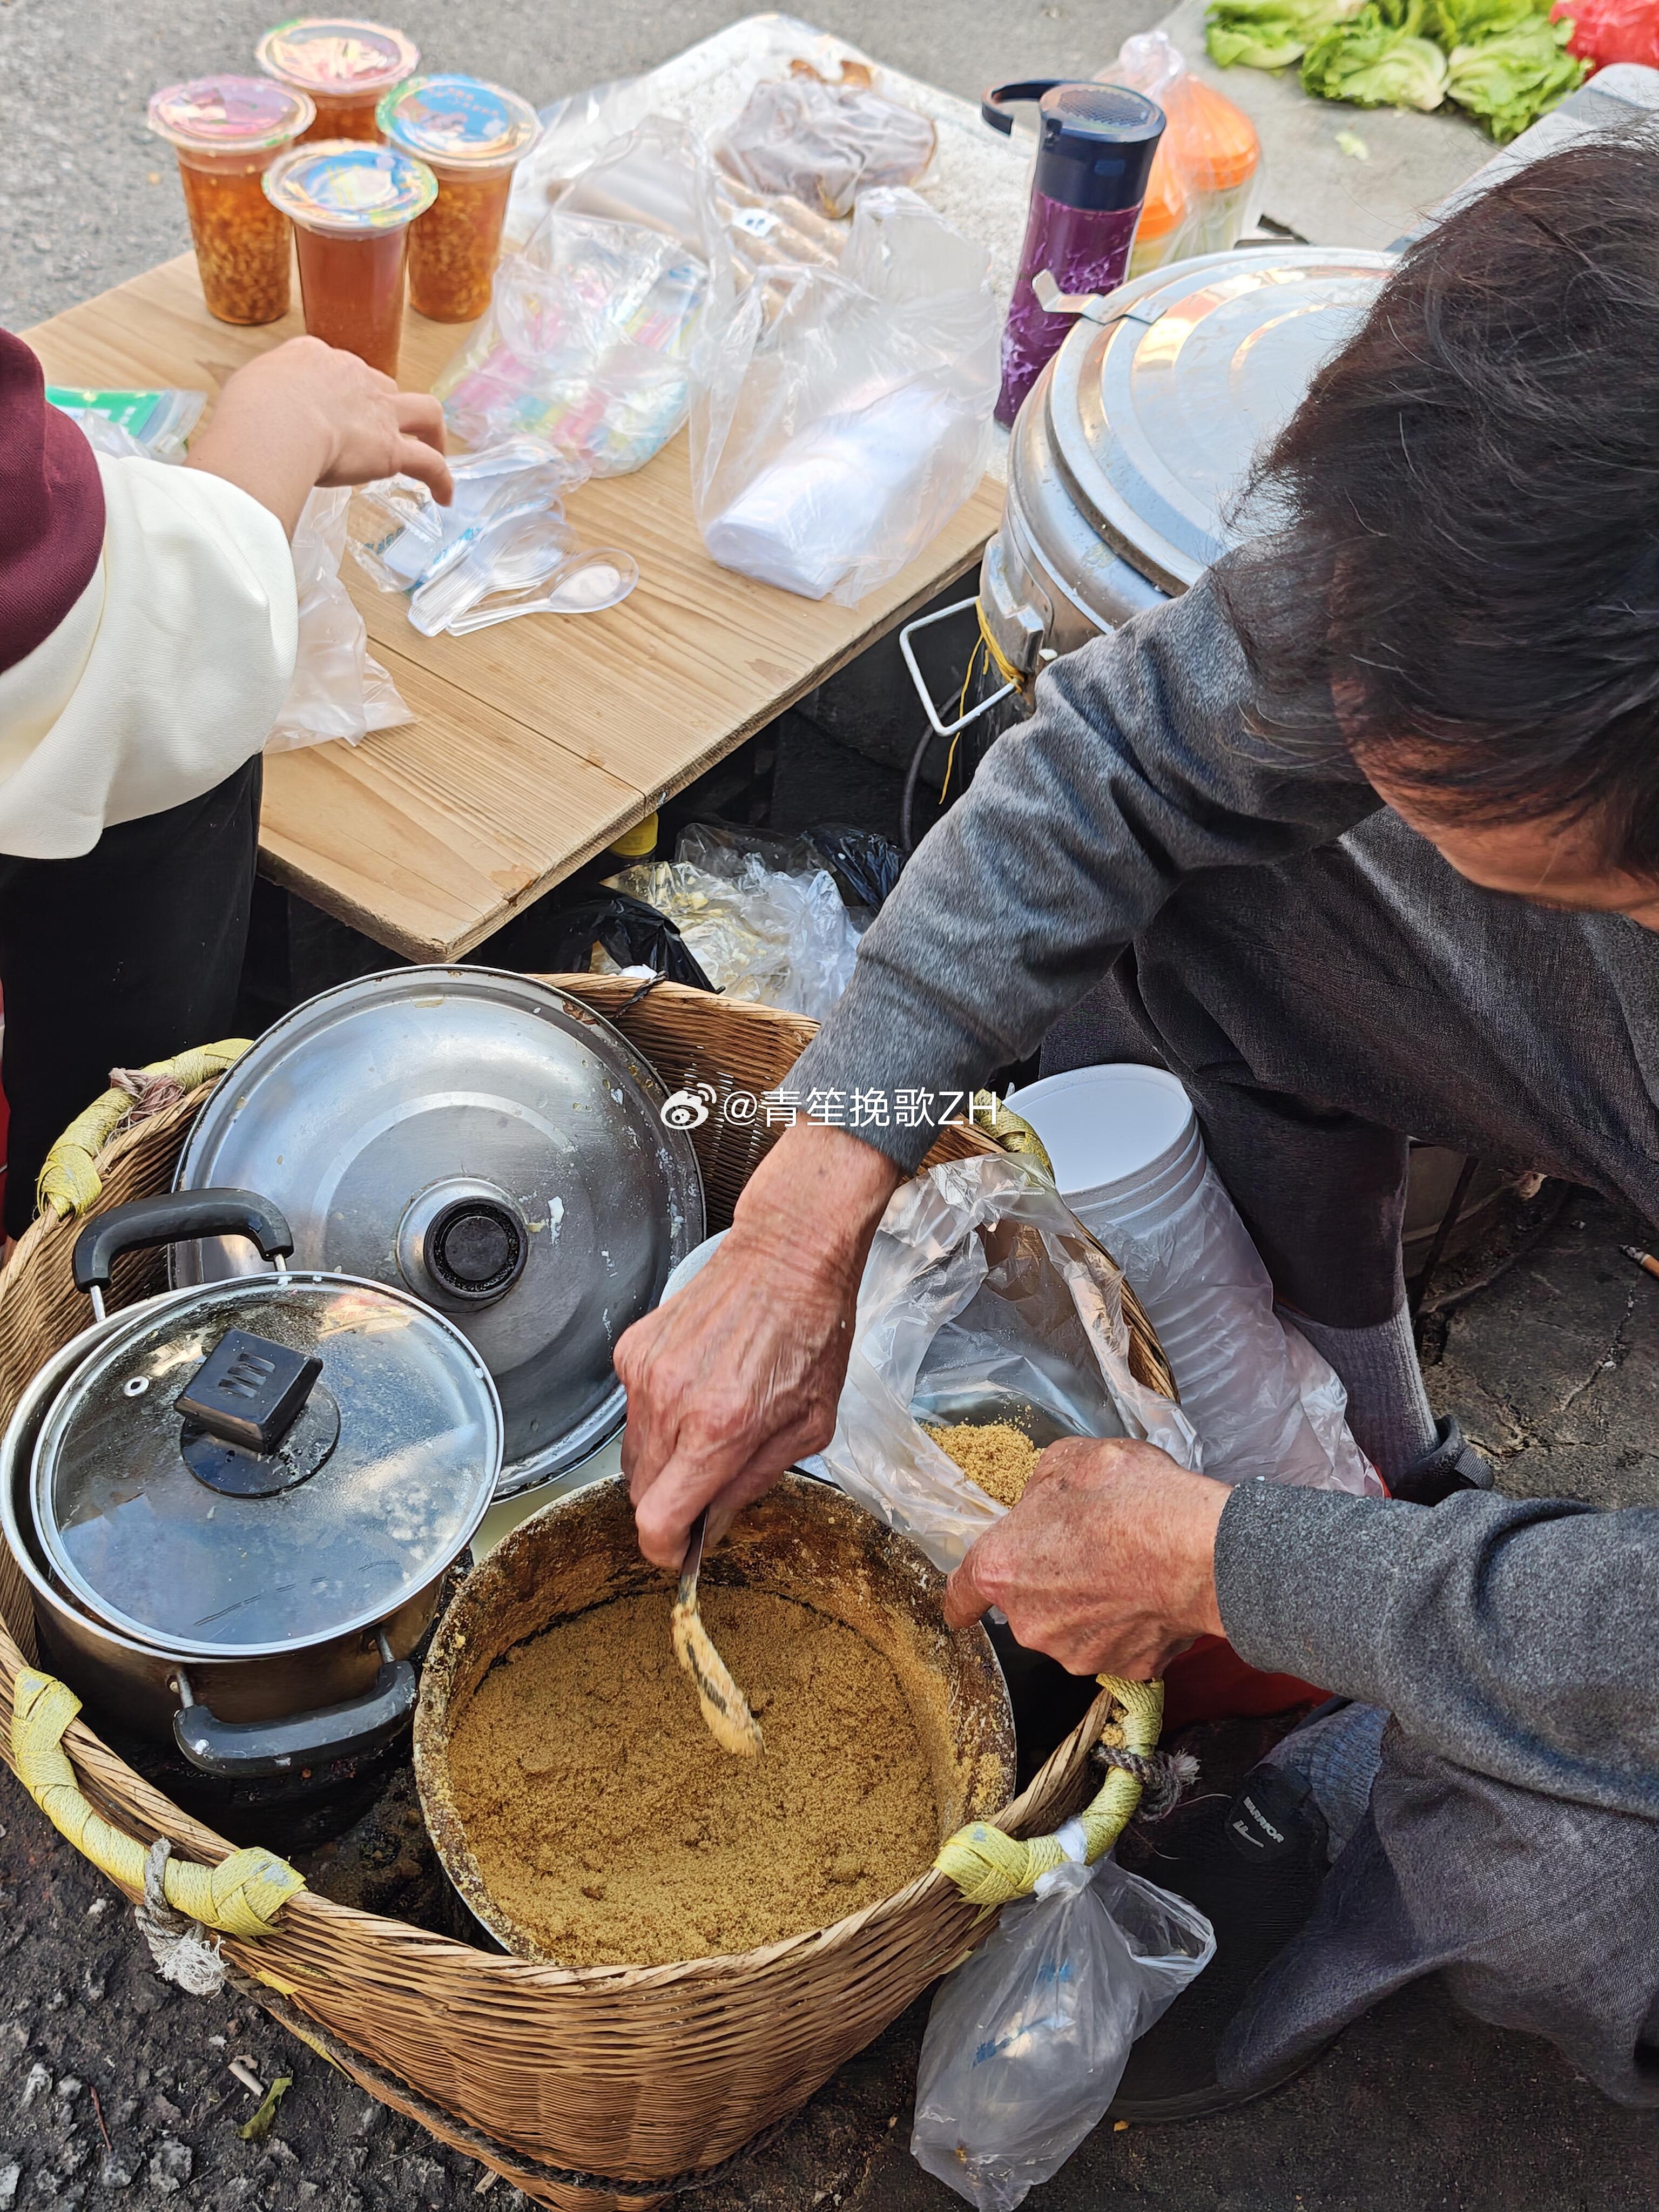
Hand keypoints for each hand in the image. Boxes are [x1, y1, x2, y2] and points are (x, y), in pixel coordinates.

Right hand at [187, 336, 451, 536]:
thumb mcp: (248, 388)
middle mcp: (353, 375)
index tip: (332, 411)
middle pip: (382, 385)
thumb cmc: (249, 412)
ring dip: (433, 431)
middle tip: (380, 433)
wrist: (273, 424)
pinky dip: (442, 479)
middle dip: (384, 406)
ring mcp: (378, 411)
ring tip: (435, 451)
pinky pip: (430, 463)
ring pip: (424, 411)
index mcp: (313, 357)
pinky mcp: (391, 448)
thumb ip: (261, 398)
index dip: (339, 390)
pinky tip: (446, 497)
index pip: (337, 368)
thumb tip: (257, 419)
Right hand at [616, 1120, 902, 1569]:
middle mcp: (672, 1403)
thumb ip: (755, 1482)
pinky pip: (633, 1407)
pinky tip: (698, 1384)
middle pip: (641, 1492)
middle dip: (672, 1502)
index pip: (657, 1520)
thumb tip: (713, 1522)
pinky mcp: (633, 1348)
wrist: (787, 1254)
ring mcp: (645, 1373)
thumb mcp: (810, 1426)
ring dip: (666, 1457)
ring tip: (712, 1423)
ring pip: (634, 1451)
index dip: (665, 1549)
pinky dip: (659, 1412)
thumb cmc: (812, 1333)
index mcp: (720, 1430)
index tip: (681, 1549)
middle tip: (709, 1484)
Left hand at [943, 1437, 1227, 1676]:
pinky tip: (1155, 1592)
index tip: (964, 1607)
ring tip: (1132, 1566)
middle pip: (1031, 1605)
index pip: (962, 1594)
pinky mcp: (1127, 1668)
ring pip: (1077, 1627)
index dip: (963, 1599)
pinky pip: (1123, 1643)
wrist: (1198, 1548)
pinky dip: (1134, 1624)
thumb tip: (1045, 1504)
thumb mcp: (1067, 1462)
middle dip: (1055, 1583)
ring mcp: (1079, 1653)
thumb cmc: (1127, 1497)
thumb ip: (1041, 1490)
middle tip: (1093, 1548)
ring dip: (1095, 1605)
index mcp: (1003, 1568)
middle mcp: (1032, 1623)